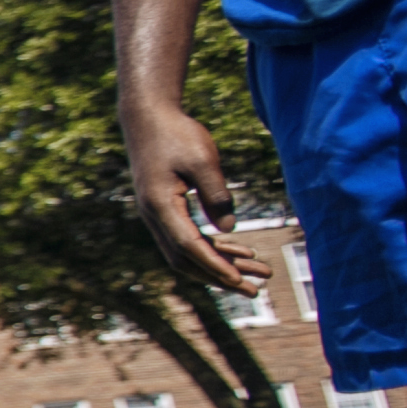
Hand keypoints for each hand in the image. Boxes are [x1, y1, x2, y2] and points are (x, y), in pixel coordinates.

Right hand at [121, 100, 260, 292]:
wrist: (148, 118)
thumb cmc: (176, 134)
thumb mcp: (203, 161)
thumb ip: (216, 195)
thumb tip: (229, 230)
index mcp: (161, 206)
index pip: (189, 246)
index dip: (215, 266)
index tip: (239, 281)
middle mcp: (155, 216)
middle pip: (186, 259)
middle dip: (221, 276)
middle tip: (255, 290)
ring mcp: (158, 215)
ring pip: (188, 252)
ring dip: (222, 264)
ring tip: (258, 272)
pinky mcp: (166, 209)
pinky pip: (188, 238)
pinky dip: (213, 248)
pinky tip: (240, 249)